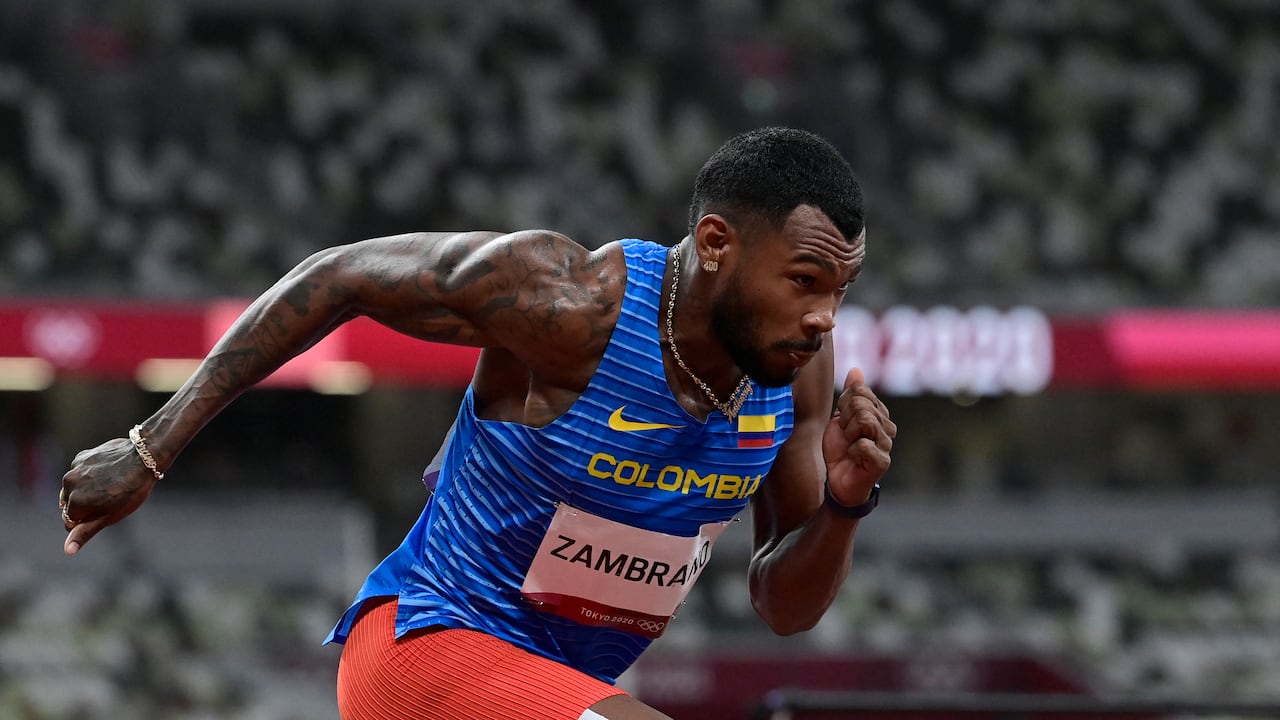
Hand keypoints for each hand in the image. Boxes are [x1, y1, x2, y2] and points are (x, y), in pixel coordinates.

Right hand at [60, 438, 159, 555]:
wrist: (144, 458)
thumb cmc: (130, 491)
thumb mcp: (109, 516)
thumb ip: (85, 532)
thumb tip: (67, 551)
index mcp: (74, 503)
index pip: (71, 524)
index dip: (88, 522)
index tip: (106, 513)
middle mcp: (68, 485)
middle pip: (70, 506)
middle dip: (85, 506)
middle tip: (109, 499)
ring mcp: (73, 469)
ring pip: (73, 489)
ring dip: (85, 490)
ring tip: (109, 486)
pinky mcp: (81, 457)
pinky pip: (79, 473)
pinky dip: (89, 476)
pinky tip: (107, 473)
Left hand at [822, 367, 894, 505]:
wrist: (838, 479)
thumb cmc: (841, 448)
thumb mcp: (841, 417)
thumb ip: (851, 394)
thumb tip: (856, 370)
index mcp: (879, 413)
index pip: (860, 391)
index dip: (844, 405)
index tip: (843, 421)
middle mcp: (887, 427)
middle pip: (861, 405)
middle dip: (844, 420)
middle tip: (846, 436)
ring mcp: (887, 444)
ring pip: (864, 421)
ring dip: (848, 435)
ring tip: (849, 446)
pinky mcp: (882, 462)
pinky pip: (862, 444)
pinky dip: (851, 451)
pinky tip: (853, 458)